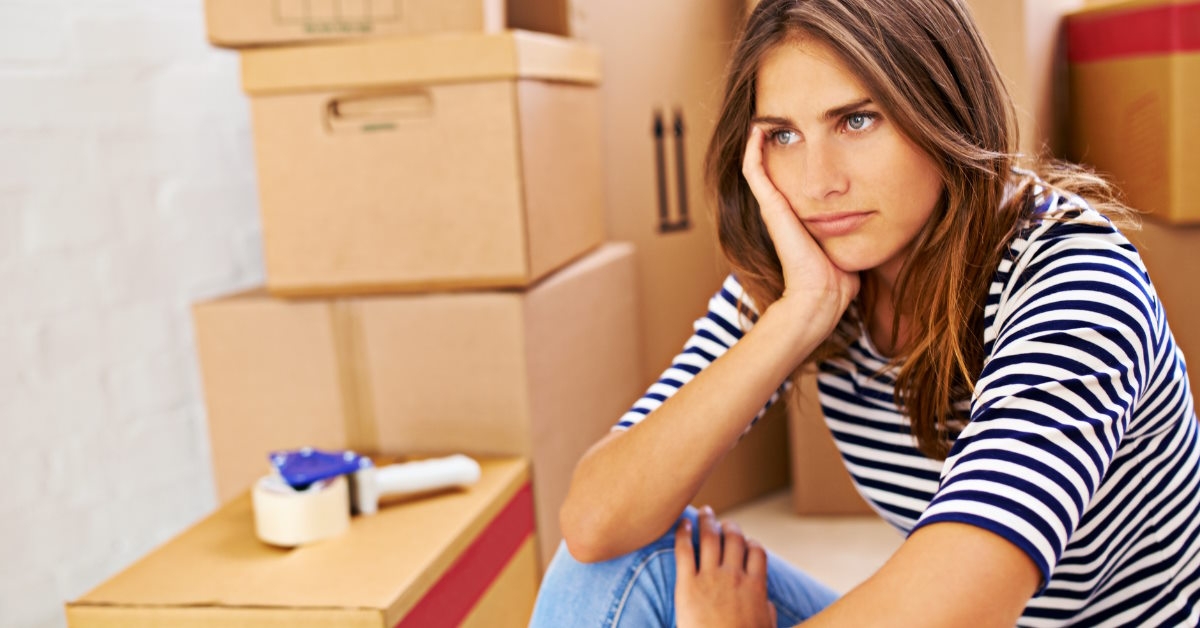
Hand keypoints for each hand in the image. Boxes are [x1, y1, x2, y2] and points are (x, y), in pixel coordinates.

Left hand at [675, 506, 776, 627]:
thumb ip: (767, 613)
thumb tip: (768, 604)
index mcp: (756, 587)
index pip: (757, 552)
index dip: (751, 543)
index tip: (745, 542)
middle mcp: (734, 577)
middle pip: (734, 539)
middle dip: (730, 526)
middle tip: (723, 522)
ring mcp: (711, 579)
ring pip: (710, 538)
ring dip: (708, 521)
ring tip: (705, 513)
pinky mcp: (687, 585)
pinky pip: (684, 551)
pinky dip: (682, 533)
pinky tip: (682, 523)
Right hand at [742, 126, 858, 331]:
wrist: (821, 295)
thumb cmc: (839, 279)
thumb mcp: (849, 243)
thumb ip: (857, 230)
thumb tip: (880, 220)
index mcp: (799, 218)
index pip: (792, 181)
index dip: (796, 158)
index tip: (806, 135)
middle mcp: (782, 211)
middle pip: (774, 168)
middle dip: (779, 142)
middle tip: (782, 117)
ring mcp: (773, 208)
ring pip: (759, 165)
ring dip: (761, 141)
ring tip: (766, 118)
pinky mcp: (770, 208)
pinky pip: (754, 171)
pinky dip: (753, 150)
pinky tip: (760, 129)